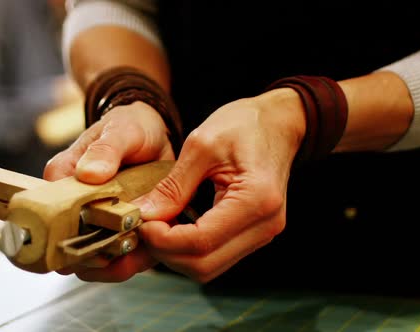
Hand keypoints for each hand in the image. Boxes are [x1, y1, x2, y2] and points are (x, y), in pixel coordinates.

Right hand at [43, 101, 174, 279]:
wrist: (156, 136)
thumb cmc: (131, 127)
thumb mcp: (121, 130)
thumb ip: (106, 149)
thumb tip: (89, 174)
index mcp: (63, 179)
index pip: (51, 213)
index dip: (68, 231)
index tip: (93, 235)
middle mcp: (73, 207)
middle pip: (69, 246)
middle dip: (93, 255)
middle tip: (122, 246)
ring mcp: (96, 225)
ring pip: (92, 261)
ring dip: (114, 262)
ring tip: (137, 250)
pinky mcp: (118, 235)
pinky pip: (118, 260)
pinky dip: (132, 262)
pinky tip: (148, 251)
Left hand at [120, 89, 304, 282]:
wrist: (278, 122)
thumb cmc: (244, 124)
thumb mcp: (201, 144)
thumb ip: (172, 186)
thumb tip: (144, 215)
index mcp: (255, 199)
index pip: (200, 241)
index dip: (162, 240)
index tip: (141, 222)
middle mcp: (265, 225)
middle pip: (203, 264)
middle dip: (166, 251)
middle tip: (145, 226)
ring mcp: (263, 234)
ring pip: (208, 267)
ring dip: (176, 253)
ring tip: (158, 225)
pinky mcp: (254, 234)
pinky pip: (216, 255)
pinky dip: (190, 248)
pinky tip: (175, 226)